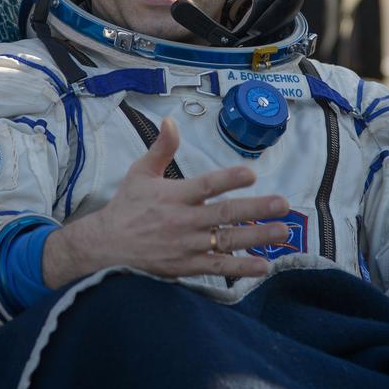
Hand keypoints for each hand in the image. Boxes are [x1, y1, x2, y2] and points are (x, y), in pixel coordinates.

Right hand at [43, 118, 289, 286]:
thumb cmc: (127, 207)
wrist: (105, 247)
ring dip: (257, 237)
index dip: (228, 179)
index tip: (251, 173)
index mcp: (173, 195)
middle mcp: (182, 221)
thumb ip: (161, 148)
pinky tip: (264, 266)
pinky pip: (218, 268)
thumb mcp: (139, 173)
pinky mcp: (187, 266)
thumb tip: (172, 120)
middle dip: (256, 209)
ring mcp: (186, 246)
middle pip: (225, 214)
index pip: (205, 185)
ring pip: (227, 241)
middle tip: (283, 204)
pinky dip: (241, 268)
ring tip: (283, 232)